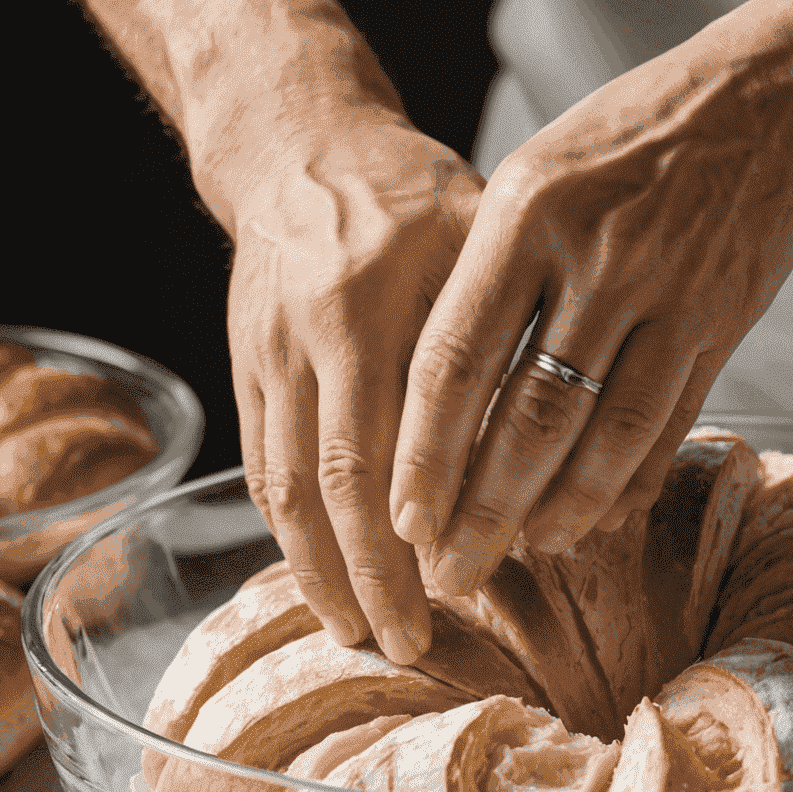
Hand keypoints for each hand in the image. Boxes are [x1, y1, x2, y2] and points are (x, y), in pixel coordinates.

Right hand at [224, 107, 482, 660]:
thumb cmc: (414, 195)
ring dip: (319, 571)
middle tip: (410, 644)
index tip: (456, 588)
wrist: (300, 147)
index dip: (418, 527)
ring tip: (357, 635)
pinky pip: (261, 466)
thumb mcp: (478, 232)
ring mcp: (265, 355)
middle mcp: (310, 335)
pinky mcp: (242, 368)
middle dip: (371, 575)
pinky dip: (287, 534)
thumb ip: (504, 330)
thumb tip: (550, 442)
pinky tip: (317, 579)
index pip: (391, 441)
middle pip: (334, 482)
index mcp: (375, 301)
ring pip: (285, 487)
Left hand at [389, 11, 792, 595]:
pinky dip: (631, 480)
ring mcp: (668, 293)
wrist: (772, 96)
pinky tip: (597, 518)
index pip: (456, 358)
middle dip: (483, 512)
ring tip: (523, 554)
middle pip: (527, 417)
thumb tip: (443, 390)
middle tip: (451, 575)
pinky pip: (669, 424)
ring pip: (605, 435)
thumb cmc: (632, 133)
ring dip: (560, 510)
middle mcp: (595, 257)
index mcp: (524, 212)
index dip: (425, 451)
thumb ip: (492, 267)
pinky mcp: (723, 322)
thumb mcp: (541, 169)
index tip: (400, 520)